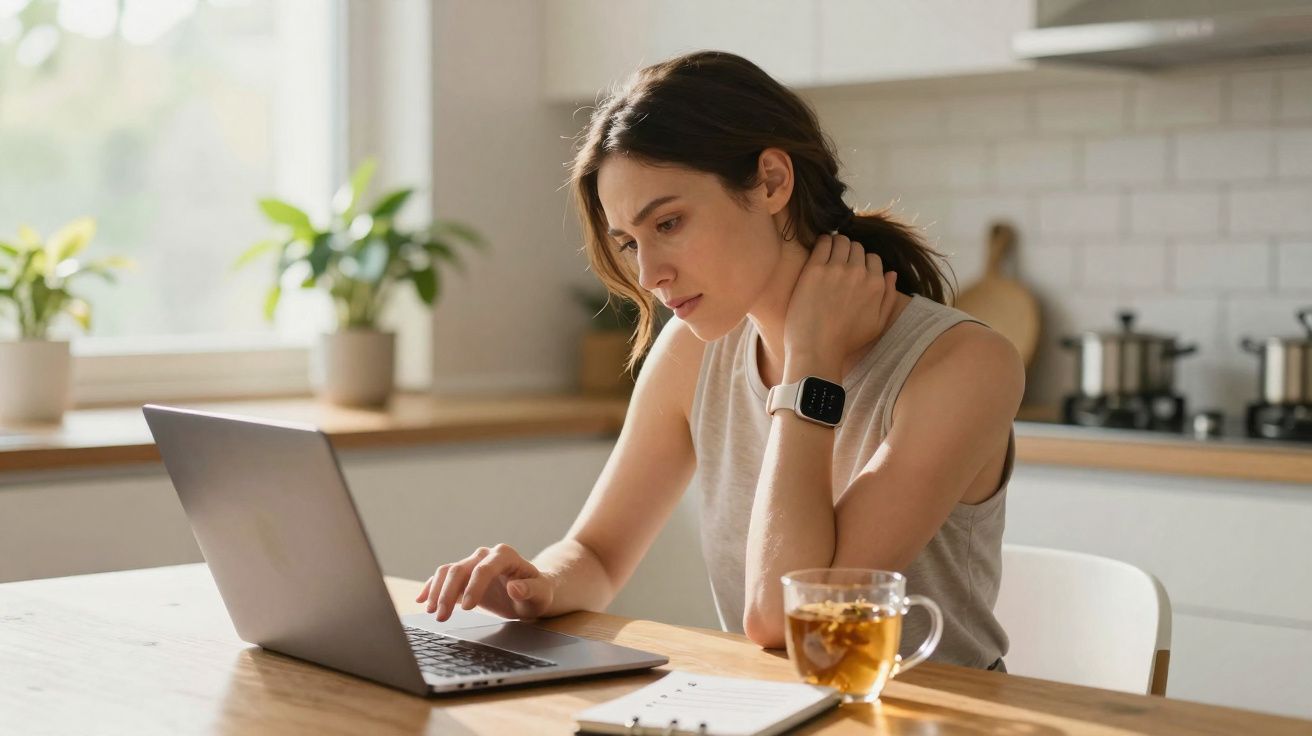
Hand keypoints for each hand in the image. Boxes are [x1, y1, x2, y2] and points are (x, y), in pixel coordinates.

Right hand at [414, 543, 555, 621]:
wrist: (532, 592)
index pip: (484, 568)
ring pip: (448, 572)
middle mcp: (486, 555)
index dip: (474, 587)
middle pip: (460, 569)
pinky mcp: (465, 576)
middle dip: (448, 592)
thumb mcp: (540, 594)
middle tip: (441, 616)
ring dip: (437, 591)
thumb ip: (530, 590)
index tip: (467, 608)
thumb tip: (514, 587)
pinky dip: (432, 587)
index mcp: (505, 555)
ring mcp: (473, 563)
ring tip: (432, 612)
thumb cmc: (539, 592)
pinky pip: (444, 578)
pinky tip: (422, 600)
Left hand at [783, 233, 897, 366]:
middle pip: (857, 247)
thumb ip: (889, 297)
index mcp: (876, 284)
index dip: (863, 263)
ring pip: (841, 241)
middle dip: (849, 253)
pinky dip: (822, 242)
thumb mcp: (878, 323)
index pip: (873, 258)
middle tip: (839, 264)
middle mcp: (859, 273)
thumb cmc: (846, 340)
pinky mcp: (815, 269)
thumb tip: (892, 273)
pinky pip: (823, 242)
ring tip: (829, 256)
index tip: (852, 270)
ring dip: (836, 245)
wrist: (817, 348)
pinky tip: (819, 251)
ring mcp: (836, 269)